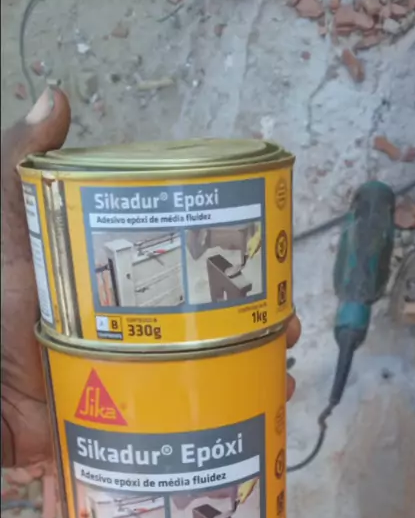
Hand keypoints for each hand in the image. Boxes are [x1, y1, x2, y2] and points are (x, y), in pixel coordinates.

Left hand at [1, 86, 299, 466]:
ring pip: (214, 371)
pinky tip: (263, 405)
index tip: (266, 265)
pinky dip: (233, 411)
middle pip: (213, 324)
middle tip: (284, 328)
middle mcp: (137, 329)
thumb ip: (22, 172)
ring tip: (280, 370)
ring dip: (256, 367)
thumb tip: (55, 99)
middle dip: (258, 324)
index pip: (189, 269)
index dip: (232, 267)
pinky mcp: (138, 418)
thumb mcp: (13, 235)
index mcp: (118, 284)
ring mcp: (141, 377)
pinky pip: (193, 418)